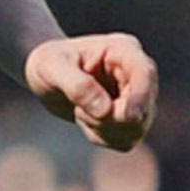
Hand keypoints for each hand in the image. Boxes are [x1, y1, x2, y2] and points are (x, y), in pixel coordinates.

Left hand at [24, 33, 156, 151]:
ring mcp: (136, 97)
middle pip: (143, 109)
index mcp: (122, 50)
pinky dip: (102, 137)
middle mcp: (135, 73)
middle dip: (109, 120)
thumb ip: (77, 85)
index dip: (141, 97)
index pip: (144, 72)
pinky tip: (86, 119)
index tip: (129, 117)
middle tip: (78, 110)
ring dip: (103, 130)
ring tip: (79, 110)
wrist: (45, 75)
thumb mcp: (52, 66)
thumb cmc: (48, 62)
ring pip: (136, 129)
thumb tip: (105, 111)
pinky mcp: (129, 118)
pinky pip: (125, 141)